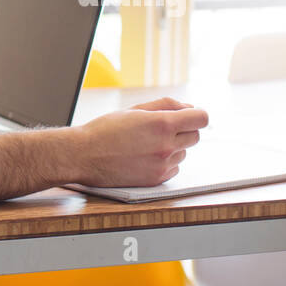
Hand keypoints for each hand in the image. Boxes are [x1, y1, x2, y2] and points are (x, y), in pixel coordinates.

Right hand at [74, 98, 208, 186]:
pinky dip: (166, 163)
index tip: (190, 116)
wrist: (84, 155)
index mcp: (162, 124)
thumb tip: (189, 107)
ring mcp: (162, 165)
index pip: (201, 118)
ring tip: (148, 144)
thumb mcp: (135, 109)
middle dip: (185, 130)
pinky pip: (174, 169)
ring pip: (184, 153)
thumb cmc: (106, 130)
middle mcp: (166, 146)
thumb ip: (166, 105)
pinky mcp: (156, 180)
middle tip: (163, 129)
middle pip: (196, 136)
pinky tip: (146, 157)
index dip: (197, 115)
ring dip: (174, 147)